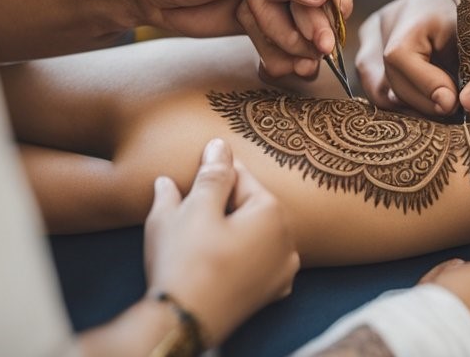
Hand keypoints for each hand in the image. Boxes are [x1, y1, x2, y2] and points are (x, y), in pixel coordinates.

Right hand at [143, 138, 299, 346]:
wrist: (181, 323)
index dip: (211, 174)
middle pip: (248, 205)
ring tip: (194, 236)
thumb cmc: (185, 261)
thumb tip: (220, 146)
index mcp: (273, 213)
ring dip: (228, 228)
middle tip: (188, 211)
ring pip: (251, 233)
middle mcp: (288, 240)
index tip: (192, 174)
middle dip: (219, 203)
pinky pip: (253, 259)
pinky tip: (214, 257)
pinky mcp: (269, 293)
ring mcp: (282, 270)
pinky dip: (236, 254)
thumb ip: (212, 174)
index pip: (240, 176)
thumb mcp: (194, 208)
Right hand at [356, 0, 469, 121]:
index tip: (456, 101)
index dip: (427, 86)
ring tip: (441, 100)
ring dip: (412, 106)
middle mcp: (385, 20)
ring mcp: (373, 33)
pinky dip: (402, 100)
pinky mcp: (368, 46)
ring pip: (377, 92)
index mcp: (416, 13)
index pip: (398, 56)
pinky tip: (427, 95)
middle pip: (388, 83)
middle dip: (425, 104)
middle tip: (453, 106)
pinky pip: (375, 88)